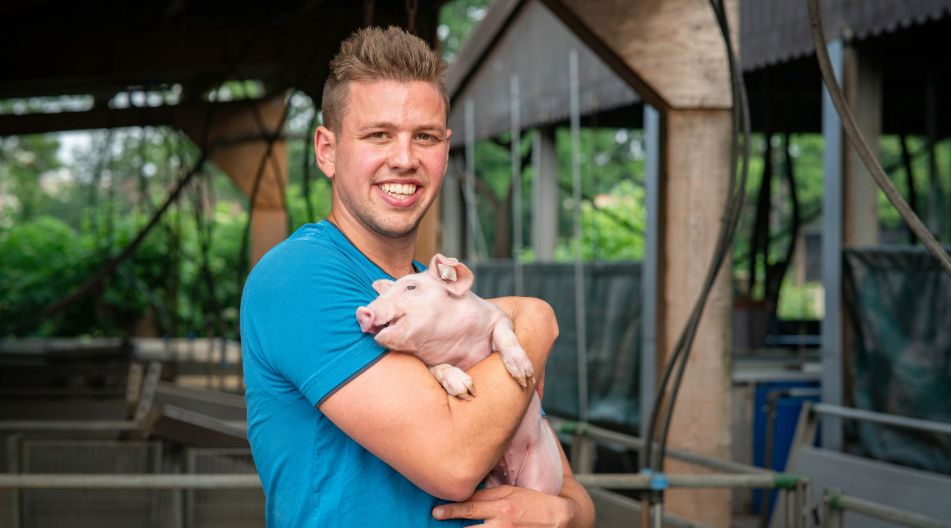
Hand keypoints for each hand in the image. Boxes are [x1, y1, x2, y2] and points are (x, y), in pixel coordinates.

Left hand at [432, 485, 574, 526]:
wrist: (563, 520)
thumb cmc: (536, 503)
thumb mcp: (513, 492)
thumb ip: (490, 493)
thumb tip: (467, 489)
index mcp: (503, 505)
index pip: (470, 505)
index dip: (450, 509)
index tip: (436, 511)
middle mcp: (503, 523)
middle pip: (470, 526)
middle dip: (453, 522)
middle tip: (438, 517)